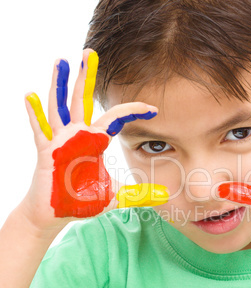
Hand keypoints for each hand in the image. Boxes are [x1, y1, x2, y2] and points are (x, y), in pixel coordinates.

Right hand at [22, 49, 168, 229]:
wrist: (57, 214)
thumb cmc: (82, 201)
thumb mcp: (115, 196)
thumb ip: (138, 195)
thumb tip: (164, 197)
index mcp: (94, 141)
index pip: (115, 118)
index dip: (132, 111)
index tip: (152, 107)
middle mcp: (77, 136)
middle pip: (82, 100)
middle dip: (86, 78)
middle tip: (91, 53)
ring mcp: (60, 141)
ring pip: (60, 107)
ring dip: (60, 84)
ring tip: (61, 60)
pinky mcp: (45, 152)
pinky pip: (40, 130)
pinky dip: (34, 113)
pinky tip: (30, 94)